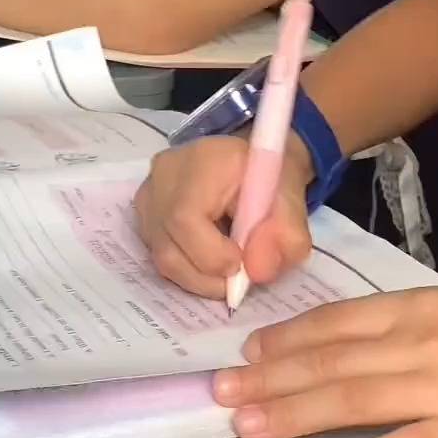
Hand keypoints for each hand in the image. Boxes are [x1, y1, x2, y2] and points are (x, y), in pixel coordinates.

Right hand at [134, 134, 311, 298]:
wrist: (252, 158)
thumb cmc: (271, 174)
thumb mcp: (292, 198)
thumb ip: (285, 233)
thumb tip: (257, 271)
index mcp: (202, 161)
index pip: (184, 218)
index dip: (210, 255)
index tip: (242, 265)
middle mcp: (164, 175)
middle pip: (168, 245)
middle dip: (207, 276)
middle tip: (239, 279)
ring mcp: (149, 194)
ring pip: (160, 255)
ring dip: (197, 277)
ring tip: (227, 270)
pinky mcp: (145, 211)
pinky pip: (158, 252)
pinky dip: (187, 267)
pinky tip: (210, 258)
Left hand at [213, 290, 437, 437]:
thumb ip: (401, 328)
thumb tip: (338, 344)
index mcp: (420, 309)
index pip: (337, 322)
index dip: (284, 340)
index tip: (244, 354)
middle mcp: (425, 343)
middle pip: (332, 362)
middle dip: (270, 378)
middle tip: (222, 394)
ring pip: (355, 399)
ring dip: (294, 414)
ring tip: (249, 426)